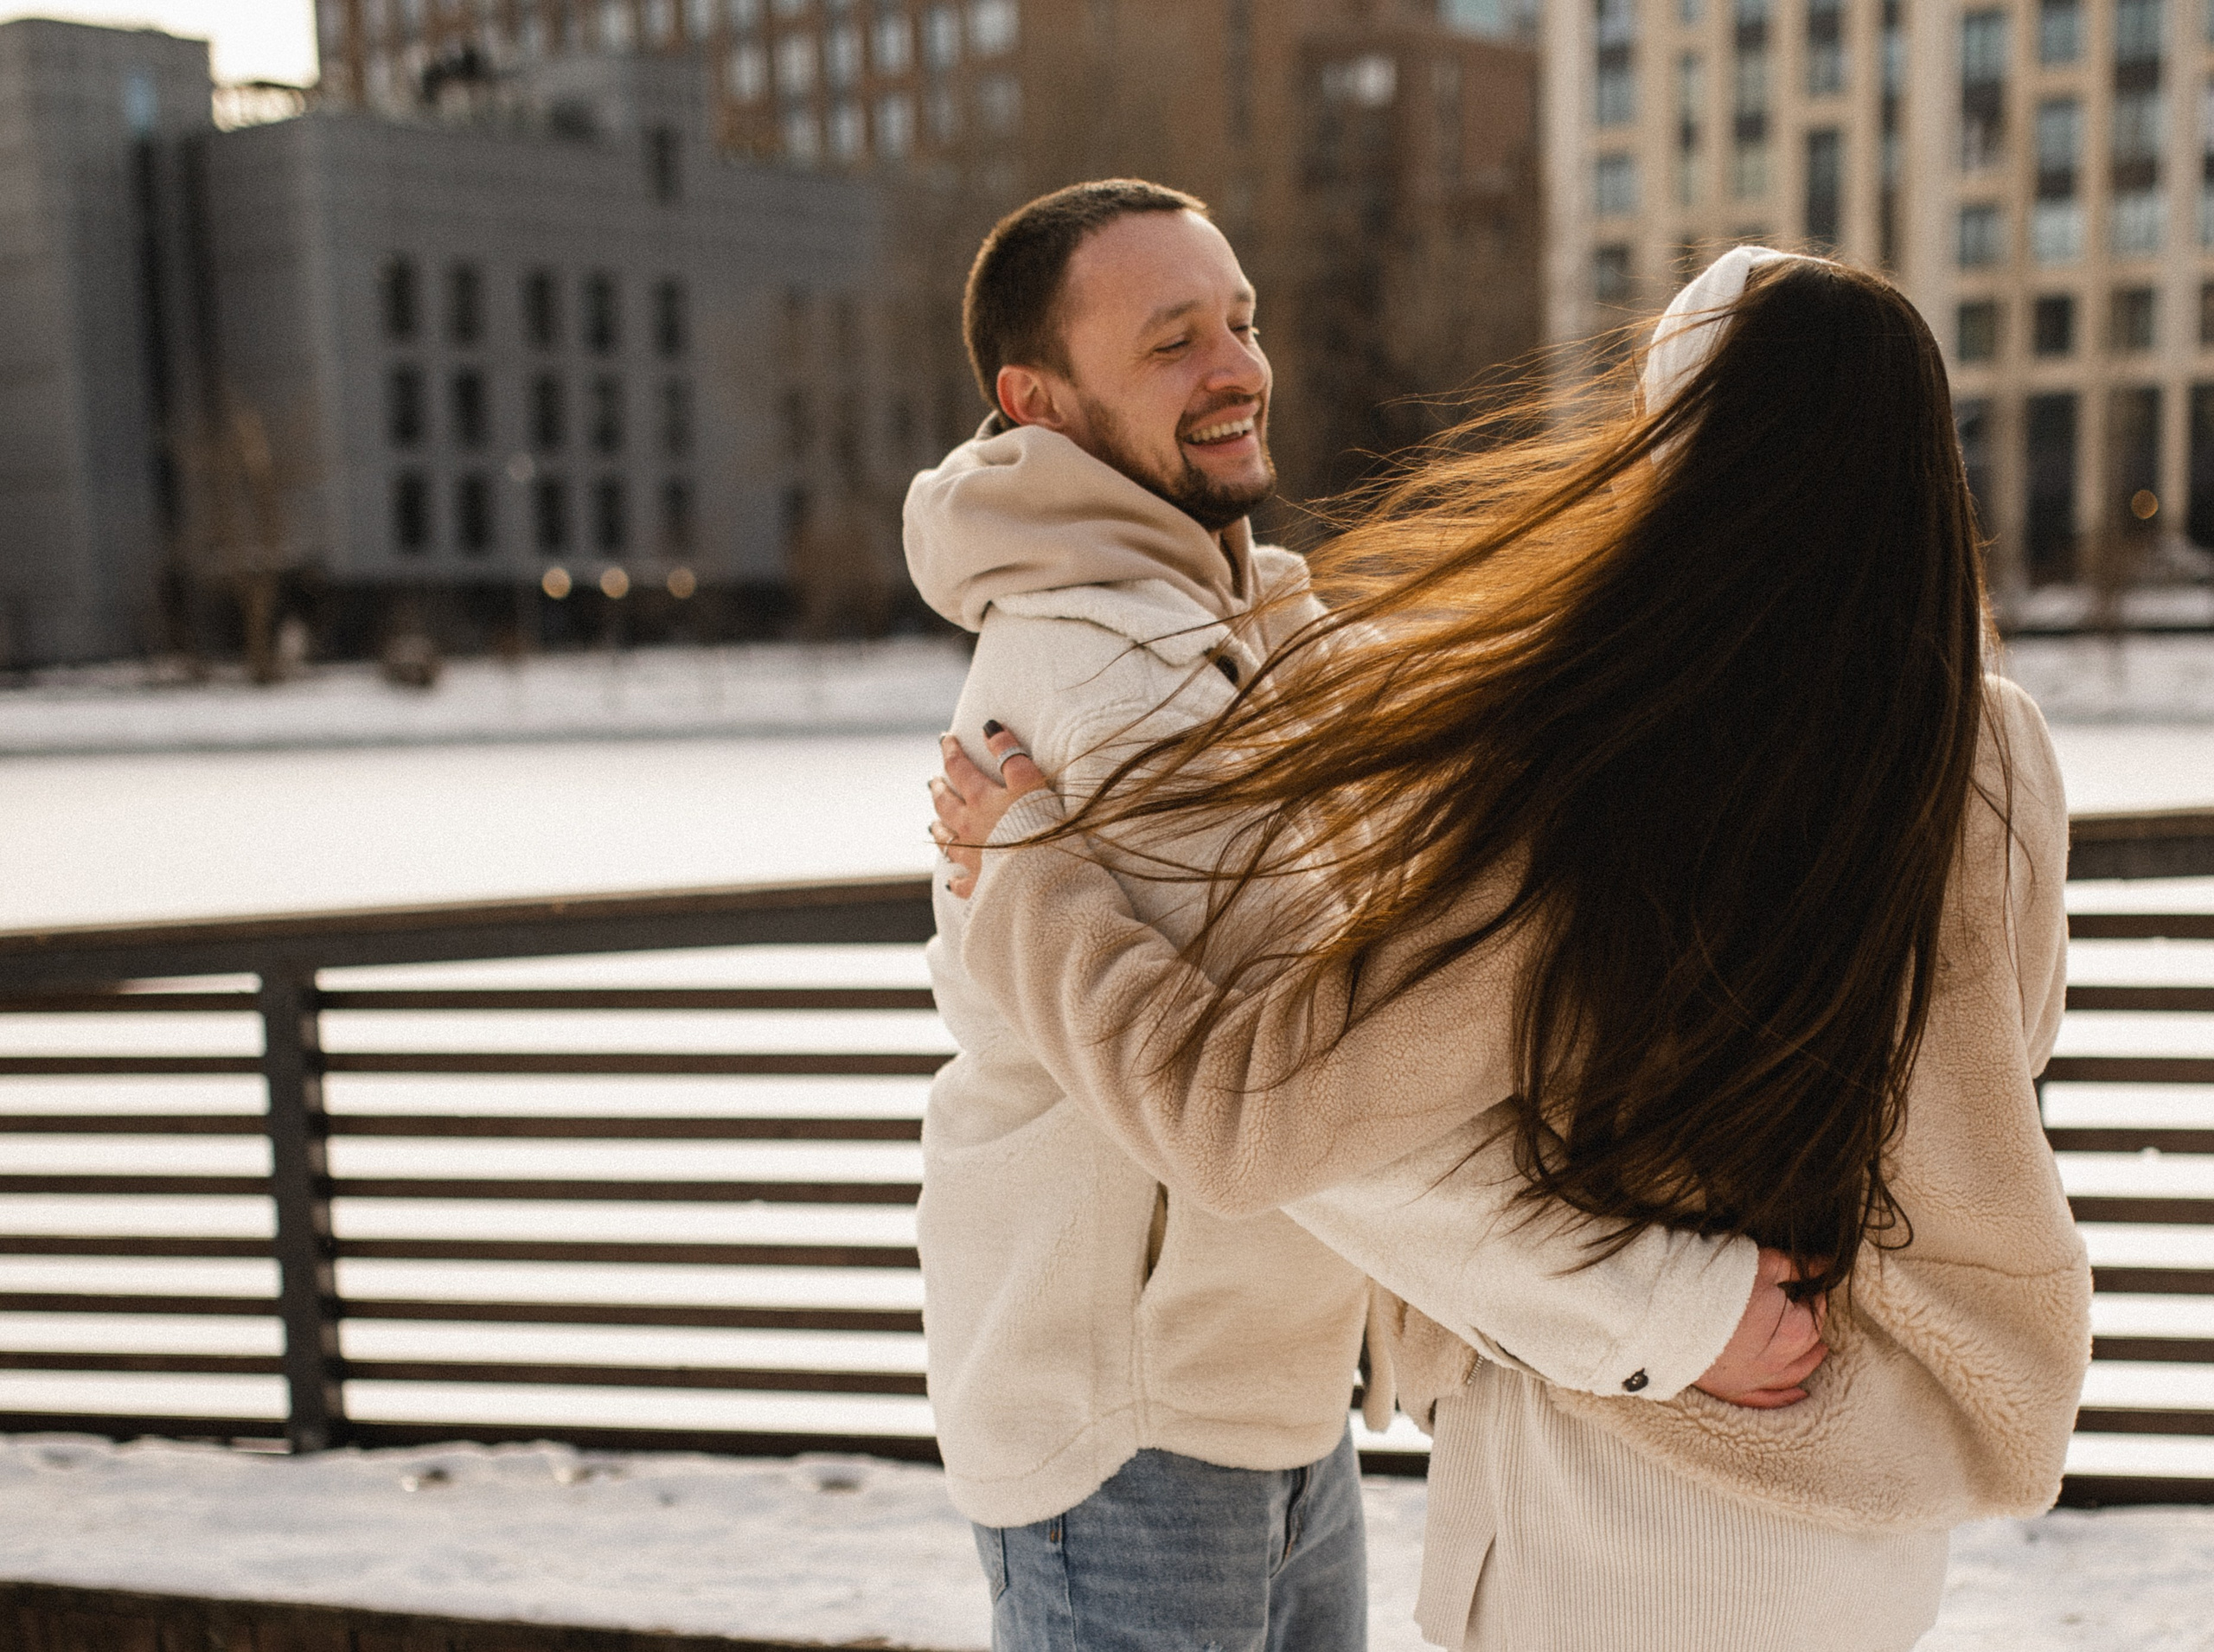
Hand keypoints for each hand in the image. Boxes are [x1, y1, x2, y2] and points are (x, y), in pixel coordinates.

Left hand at [930, 723, 1047, 898]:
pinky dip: (955, 878)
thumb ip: (1009, 753)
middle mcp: (968, 827)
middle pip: (945, 804)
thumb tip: (988, 726)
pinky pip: (961, 882)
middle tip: (933, 781)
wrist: (1042, 876)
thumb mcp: (1030, 781)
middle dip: (938, 789)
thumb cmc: (1041, 826)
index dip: (951, 751)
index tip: (946, 739)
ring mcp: (971, 858)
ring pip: (945, 841)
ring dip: (938, 828)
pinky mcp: (980, 885)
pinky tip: (952, 879)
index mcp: (981, 800)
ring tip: (933, 824)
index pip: (959, 768)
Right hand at [1693, 1247, 1829, 1408]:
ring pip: (1792, 1376)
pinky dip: (1784, 1398)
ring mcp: (1754, 1380)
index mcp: (1793, 1331)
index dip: (1814, 1297)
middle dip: (1811, 1327)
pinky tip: (1799, 1394)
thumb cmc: (1717, 1282)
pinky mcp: (1731, 1389)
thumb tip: (1827, 1263)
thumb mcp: (1763, 1263)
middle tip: (1810, 1310)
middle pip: (1806, 1346)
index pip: (1815, 1314)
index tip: (1808, 1285)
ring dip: (1807, 1364)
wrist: (1666, 1308)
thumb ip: (1799, 1266)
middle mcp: (1779, 1363)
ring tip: (1818, 1352)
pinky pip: (1765, 1400)